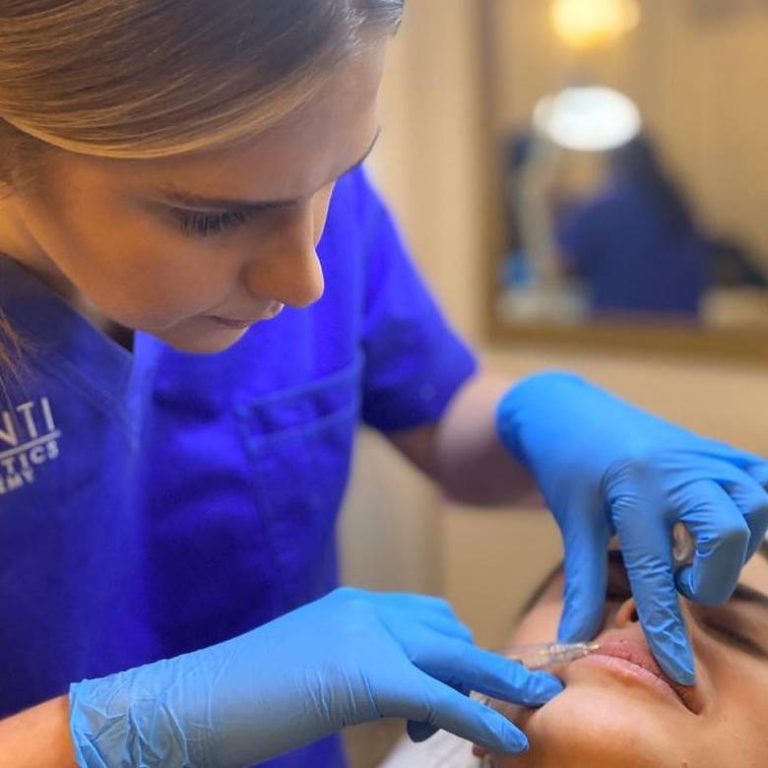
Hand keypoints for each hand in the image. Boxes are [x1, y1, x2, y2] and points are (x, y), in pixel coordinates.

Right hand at [70, 587, 561, 765]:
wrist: (193, 702)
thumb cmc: (245, 695)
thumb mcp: (314, 667)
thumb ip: (359, 665)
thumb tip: (402, 693)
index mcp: (354, 604)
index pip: (427, 615)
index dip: (457, 651)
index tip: (474, 684)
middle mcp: (366, 608)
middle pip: (450, 630)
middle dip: (486, 665)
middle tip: (514, 699)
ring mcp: (365, 635)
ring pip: (456, 656)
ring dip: (491, 687)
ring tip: (505, 722)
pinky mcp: (366, 674)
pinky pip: (442, 696)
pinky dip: (482, 718)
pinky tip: (509, 740)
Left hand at [497, 372, 767, 684]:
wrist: (568, 411)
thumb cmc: (565, 466)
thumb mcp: (572, 521)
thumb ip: (583, 583)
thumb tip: (574, 640)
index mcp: (633, 490)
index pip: (657, 573)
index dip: (669, 629)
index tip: (680, 672)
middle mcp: (677, 469)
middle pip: (728, 532)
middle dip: (711, 577)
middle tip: (678, 580)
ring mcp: (703, 455)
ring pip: (756, 505)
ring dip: (734, 544)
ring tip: (694, 550)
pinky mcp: (717, 450)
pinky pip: (762, 479)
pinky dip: (757, 510)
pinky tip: (725, 526)